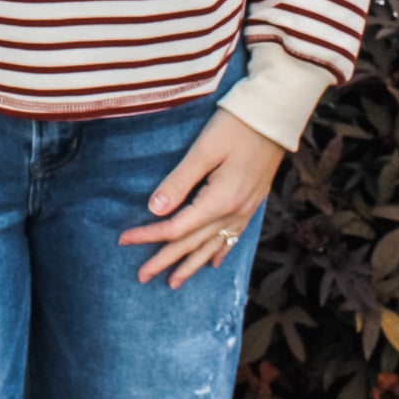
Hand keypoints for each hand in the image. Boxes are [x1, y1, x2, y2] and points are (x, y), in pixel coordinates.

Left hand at [118, 108, 283, 288]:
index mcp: (219, 200)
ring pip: (213, 246)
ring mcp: (245, 209)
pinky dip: (219, 251)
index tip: (123, 240)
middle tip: (142, 276)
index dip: (148, 235)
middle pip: (193, 243)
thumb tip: (154, 210)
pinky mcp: (252, 201)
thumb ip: (179, 181)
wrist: (275, 116)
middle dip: (165, 260)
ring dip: (191, 264)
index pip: (176, 228)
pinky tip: (212, 262)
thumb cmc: (236, 125)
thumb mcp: (204, 149)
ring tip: (173, 282)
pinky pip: (233, 237)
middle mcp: (233, 211)